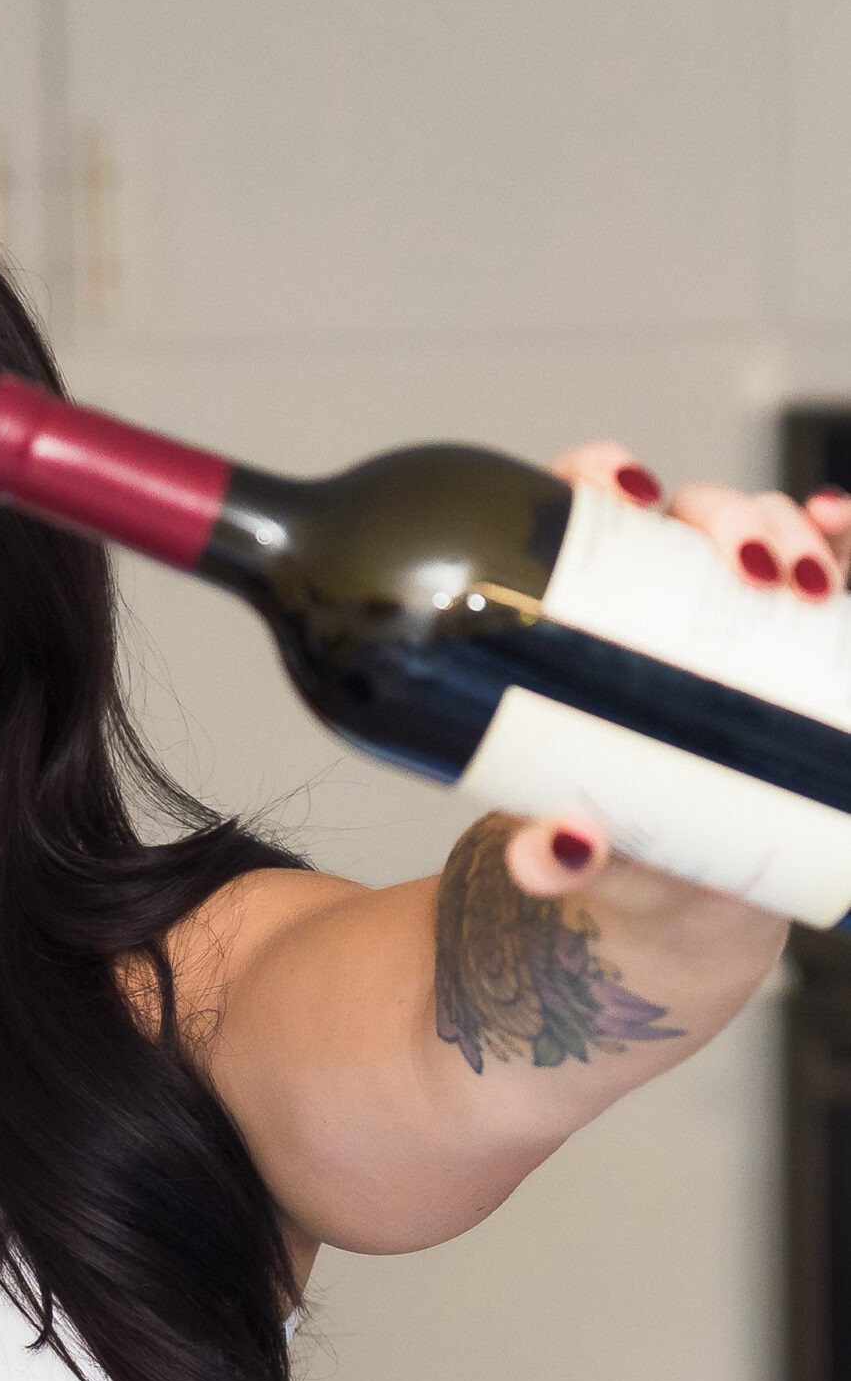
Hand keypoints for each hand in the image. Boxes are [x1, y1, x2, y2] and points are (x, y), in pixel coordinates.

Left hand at [502, 446, 850, 913]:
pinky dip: (837, 533)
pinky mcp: (791, 644)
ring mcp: (727, 619)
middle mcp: (654, 603)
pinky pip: (822, 566)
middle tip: (753, 570)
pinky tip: (839, 520)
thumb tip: (557, 846)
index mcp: (579, 629)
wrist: (687, 905)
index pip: (576, 519)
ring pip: (760, 530)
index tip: (628, 493)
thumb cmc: (620, 862)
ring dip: (790, 530)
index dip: (598, 475)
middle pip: (686, 516)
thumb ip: (557, 862)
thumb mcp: (586, 865)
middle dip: (727, 517)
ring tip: (809, 582)